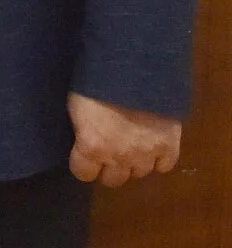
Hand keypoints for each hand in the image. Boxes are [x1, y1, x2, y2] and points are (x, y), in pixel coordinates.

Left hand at [67, 92, 181, 186]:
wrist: (135, 68)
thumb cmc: (96, 82)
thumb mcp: (77, 107)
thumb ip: (83, 131)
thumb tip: (83, 141)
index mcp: (92, 147)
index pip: (83, 174)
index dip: (83, 164)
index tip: (85, 154)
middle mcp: (119, 157)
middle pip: (114, 180)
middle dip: (109, 167)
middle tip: (109, 151)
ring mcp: (147, 153)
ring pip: (140, 173)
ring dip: (134, 163)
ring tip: (131, 146)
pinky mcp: (170, 145)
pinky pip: (165, 165)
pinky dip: (159, 159)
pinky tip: (153, 146)